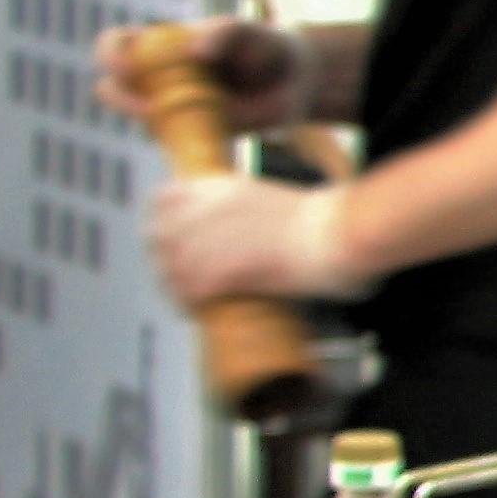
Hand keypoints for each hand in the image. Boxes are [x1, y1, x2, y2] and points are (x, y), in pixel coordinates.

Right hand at [95, 17, 304, 132]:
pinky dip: (176, 143)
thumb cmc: (263, 46)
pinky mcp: (191, 135)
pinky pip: (171, 144)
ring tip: (179, 121)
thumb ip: (224, 33)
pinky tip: (201, 138)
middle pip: (115, 88)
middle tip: (146, 104)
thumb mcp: (248, 31)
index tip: (125, 64)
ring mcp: (171, 108)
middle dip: (120, 97)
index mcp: (159, 45)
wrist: (292, 82)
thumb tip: (195, 52)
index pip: (116, 45)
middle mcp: (157, 78)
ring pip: (141, 121)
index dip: (110, 54)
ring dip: (150, 124)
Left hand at [148, 171, 363, 304]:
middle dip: (166, 259)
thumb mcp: (267, 197)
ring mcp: (212, 239)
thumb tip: (227, 229)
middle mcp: (208, 210)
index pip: (162, 200)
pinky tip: (202, 310)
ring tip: (191, 297)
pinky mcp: (222, 270)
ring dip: (177, 285)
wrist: (338, 234)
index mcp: (220, 187)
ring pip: (169, 268)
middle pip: (158, 237)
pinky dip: (191, 304)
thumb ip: (236, 210)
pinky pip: (189, 292)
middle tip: (180, 275)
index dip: (161, 223)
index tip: (168, 239)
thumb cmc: (321, 220)